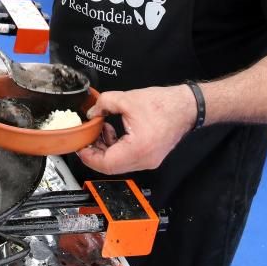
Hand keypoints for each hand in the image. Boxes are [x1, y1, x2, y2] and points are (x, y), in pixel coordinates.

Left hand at [77, 85, 196, 173]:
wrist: (186, 107)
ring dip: (105, 150)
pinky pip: (127, 159)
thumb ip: (104, 104)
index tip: (80, 147)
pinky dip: (116, 148)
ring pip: (118, 164)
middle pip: (111, 167)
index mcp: (137, 149)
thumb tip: (92, 112)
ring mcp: (149, 161)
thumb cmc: (163, 104)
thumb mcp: (127, 99)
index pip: (106, 164)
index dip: (88, 157)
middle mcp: (144, 160)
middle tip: (87, 138)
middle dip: (95, 153)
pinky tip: (113, 132)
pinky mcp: (150, 157)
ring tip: (102, 130)